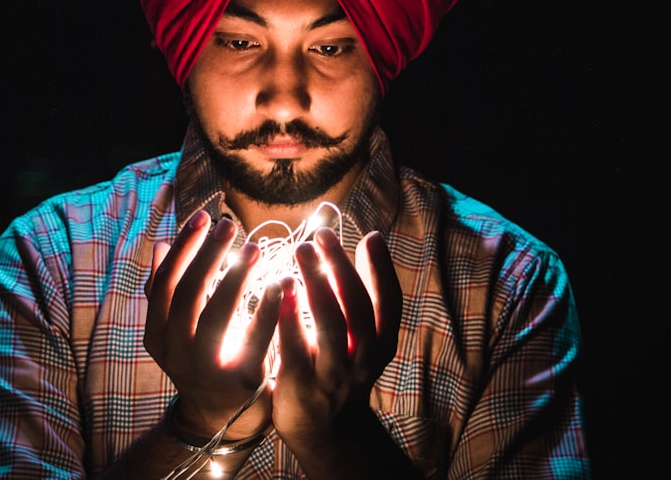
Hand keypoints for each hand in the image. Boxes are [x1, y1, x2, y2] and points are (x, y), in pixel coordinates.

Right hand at [144, 210, 280, 439]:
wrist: (219, 420)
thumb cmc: (200, 359)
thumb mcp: (174, 329)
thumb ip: (166, 290)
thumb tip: (158, 242)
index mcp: (156, 334)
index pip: (164, 281)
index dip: (182, 246)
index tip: (203, 216)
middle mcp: (175, 351)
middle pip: (189, 292)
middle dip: (209, 253)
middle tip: (229, 225)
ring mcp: (206, 368)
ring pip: (217, 313)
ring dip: (236, 275)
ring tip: (255, 247)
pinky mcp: (240, 380)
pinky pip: (255, 337)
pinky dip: (267, 307)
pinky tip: (280, 283)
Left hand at [270, 228, 401, 452]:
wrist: (327, 437)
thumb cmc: (341, 375)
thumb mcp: (364, 343)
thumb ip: (361, 302)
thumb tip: (365, 243)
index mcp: (380, 345)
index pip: (389, 302)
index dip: (383, 269)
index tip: (371, 236)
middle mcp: (362, 359)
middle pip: (357, 307)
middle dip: (342, 267)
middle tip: (322, 235)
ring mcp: (333, 375)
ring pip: (331, 325)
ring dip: (317, 284)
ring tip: (302, 251)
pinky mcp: (301, 387)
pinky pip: (295, 349)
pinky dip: (289, 318)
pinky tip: (280, 291)